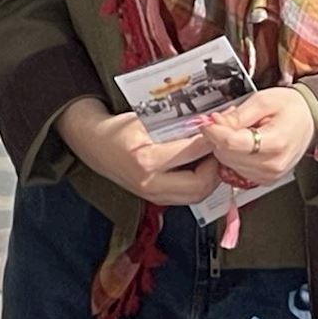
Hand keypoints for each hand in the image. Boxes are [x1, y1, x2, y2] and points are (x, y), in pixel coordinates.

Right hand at [56, 98, 219, 205]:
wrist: (94, 145)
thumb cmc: (118, 129)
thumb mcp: (145, 120)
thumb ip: (175, 124)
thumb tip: (208, 122)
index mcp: (146, 160)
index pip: (193, 152)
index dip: (211, 140)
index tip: (221, 128)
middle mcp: (150, 183)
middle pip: (200, 184)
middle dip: (217, 165)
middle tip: (222, 147)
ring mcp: (153, 195)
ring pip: (196, 194)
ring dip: (211, 177)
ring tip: (214, 156)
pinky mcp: (155, 198)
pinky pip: (187, 196)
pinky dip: (200, 182)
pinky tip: (202, 166)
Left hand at [197, 88, 315, 186]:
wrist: (309, 119)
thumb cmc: (290, 108)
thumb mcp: (263, 100)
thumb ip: (237, 115)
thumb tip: (213, 123)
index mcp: (275, 143)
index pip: (231, 144)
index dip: (214, 131)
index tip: (207, 120)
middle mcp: (272, 165)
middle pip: (226, 155)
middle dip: (220, 136)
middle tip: (229, 119)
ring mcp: (268, 175)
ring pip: (227, 163)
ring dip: (226, 145)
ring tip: (241, 129)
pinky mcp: (264, 179)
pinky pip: (235, 169)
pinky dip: (233, 155)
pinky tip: (244, 142)